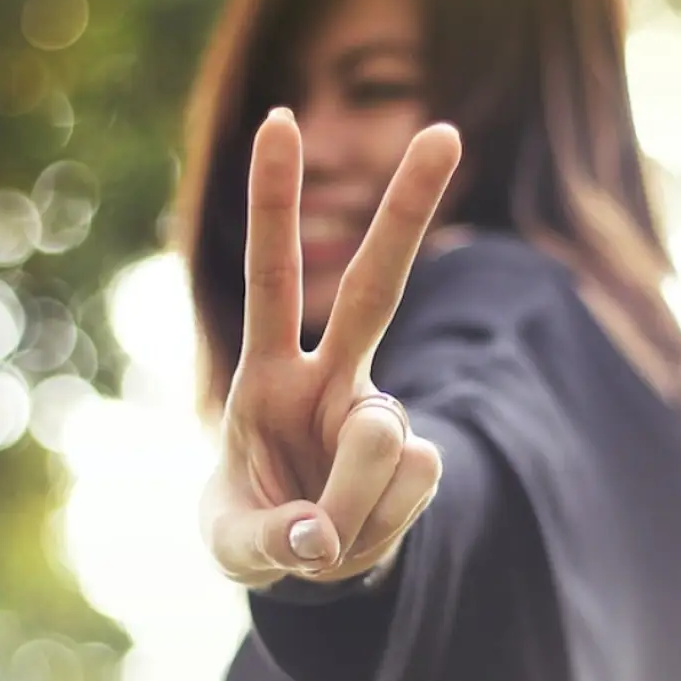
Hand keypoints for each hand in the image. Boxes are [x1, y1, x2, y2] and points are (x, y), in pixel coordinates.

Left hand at [199, 107, 461, 588]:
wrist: (310, 561)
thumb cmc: (257, 526)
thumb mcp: (235, 542)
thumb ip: (268, 539)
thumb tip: (323, 536)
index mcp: (270, 372)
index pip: (273, 277)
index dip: (274, 203)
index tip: (280, 119)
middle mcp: (334, 376)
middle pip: (376, 286)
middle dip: (408, 210)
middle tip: (445, 132)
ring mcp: (382, 414)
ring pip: (382, 436)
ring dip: (348, 500)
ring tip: (322, 532)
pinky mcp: (421, 458)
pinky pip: (411, 484)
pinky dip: (376, 526)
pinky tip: (357, 531)